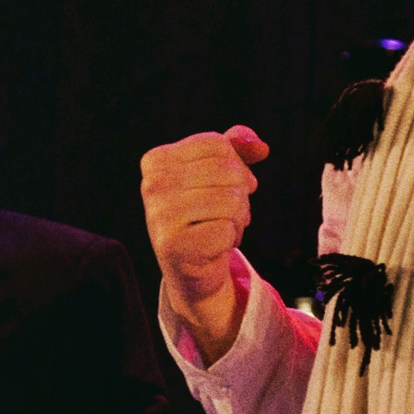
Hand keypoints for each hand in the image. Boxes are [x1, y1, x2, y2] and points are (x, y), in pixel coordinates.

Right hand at [140, 125, 268, 363]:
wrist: (192, 268)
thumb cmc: (205, 215)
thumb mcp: (218, 174)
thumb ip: (237, 148)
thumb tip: (261, 148)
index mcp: (157, 160)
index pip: (217, 144)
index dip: (236, 166)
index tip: (225, 187)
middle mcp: (152, 185)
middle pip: (228, 170)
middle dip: (240, 194)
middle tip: (226, 213)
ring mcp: (160, 215)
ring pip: (232, 200)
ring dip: (238, 218)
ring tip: (221, 228)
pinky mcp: (173, 245)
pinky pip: (227, 230)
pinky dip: (231, 239)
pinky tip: (215, 246)